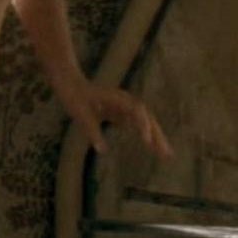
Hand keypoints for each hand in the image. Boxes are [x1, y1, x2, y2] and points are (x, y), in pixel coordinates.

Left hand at [59, 79, 173, 158]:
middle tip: (167, 154)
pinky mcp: (120, 112)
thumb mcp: (80, 113)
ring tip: (166, 154)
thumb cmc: (75, 96)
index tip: (147, 140)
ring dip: (156, 136)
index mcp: (117, 98)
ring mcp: (124, 107)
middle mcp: (125, 101)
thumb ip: (92, 130)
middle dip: (157, 135)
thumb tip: (103, 150)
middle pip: (147, 117)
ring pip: (145, 122)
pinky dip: (145, 135)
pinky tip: (151, 147)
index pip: (137, 110)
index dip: (143, 124)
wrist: (70, 83)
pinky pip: (137, 125)